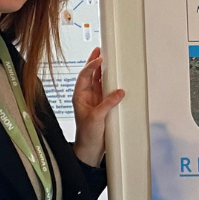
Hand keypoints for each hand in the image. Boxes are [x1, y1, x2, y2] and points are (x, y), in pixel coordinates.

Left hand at [72, 47, 124, 167]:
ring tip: (108, 58)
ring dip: (103, 70)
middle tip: (100, 49)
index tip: (100, 58)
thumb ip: (107, 103)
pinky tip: (116, 77)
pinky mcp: (103, 106)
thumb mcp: (96, 118)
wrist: (90, 149)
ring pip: (98, 81)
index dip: (91, 65)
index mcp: (79, 96)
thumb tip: (119, 92)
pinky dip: (111, 83)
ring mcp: (95, 101)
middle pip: (90, 75)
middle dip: (95, 62)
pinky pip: (108, 91)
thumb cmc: (86, 135)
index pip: (84, 76)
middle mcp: (86, 96)